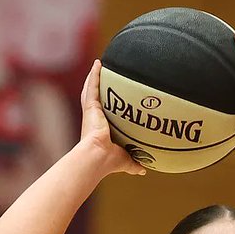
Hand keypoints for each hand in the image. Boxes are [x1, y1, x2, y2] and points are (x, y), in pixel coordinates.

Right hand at [78, 60, 145, 175]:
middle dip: (97, 87)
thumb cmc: (110, 162)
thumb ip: (134, 163)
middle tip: (101, 75)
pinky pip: (93, 86)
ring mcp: (91, 112)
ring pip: (91, 90)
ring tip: (99, 65)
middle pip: (94, 98)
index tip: (110, 98)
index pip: (101, 113)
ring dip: (94, 77)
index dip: (104, 105)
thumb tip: (143, 170)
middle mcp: (93, 118)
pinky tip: (98, 63)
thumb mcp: (125, 160)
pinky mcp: (91, 107)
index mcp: (99, 129)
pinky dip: (94, 74)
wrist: (98, 157)